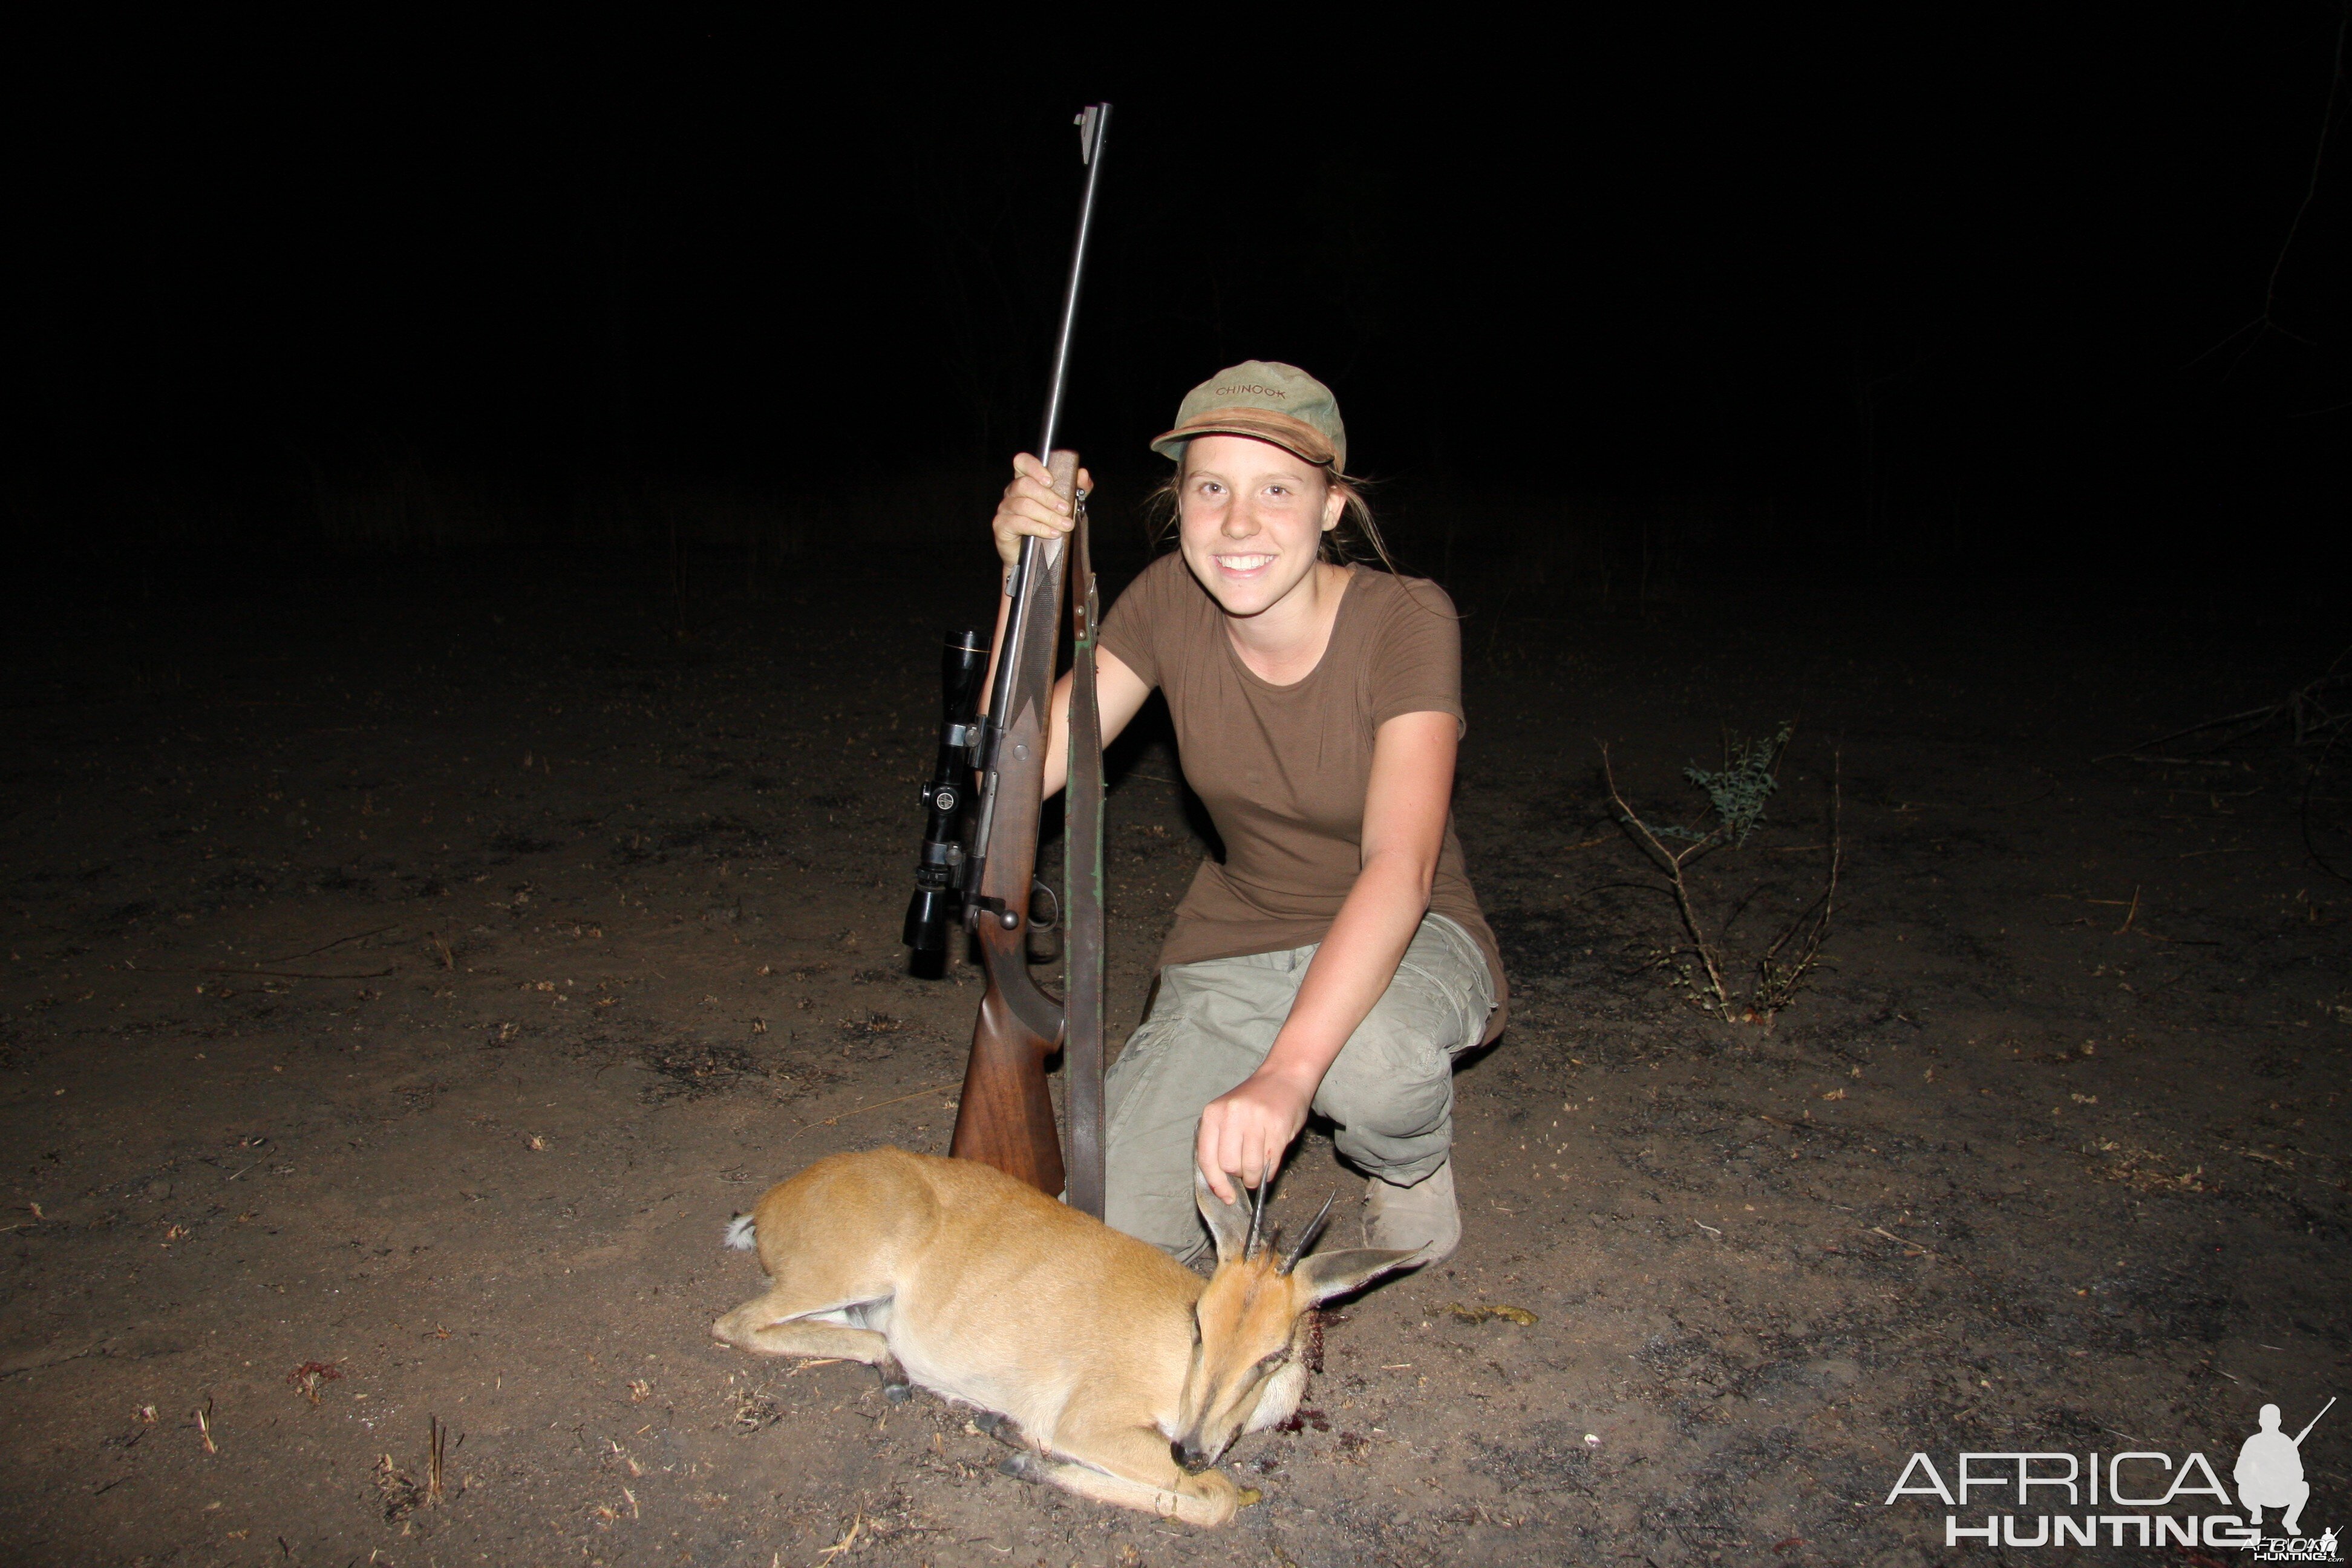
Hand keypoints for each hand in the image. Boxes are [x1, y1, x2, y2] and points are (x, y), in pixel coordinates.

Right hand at [990, 453, 1092, 567]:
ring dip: (1048, 515)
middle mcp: (1012, 492)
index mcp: (1025, 481)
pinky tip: (1052, 533)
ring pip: (1024, 505)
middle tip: (1066, 509)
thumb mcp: (1066, 505)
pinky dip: (1038, 527)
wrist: (1033, 557)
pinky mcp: (1001, 525)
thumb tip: (1082, 474)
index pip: (1022, 462)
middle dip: (1049, 497)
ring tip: (1064, 525)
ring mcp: (1004, 508)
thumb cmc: (1048, 526)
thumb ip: (1077, 488)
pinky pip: (1019, 522)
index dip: (1034, 466)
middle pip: (1025, 485)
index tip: (1050, 480)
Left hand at [1195, 1066, 1312, 1203]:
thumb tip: (1220, 1185)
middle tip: (1246, 1169)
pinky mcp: (1277, 1127)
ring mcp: (1255, 1120)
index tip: (1226, 1197)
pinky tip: (1271, 1161)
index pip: (1207, 1158)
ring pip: (1250, 1168)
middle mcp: (1232, 1114)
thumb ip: (1220, 1143)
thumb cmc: (1255, 1101)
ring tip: (1259, 1166)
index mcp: (1213, 1113)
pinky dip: (1270, 1171)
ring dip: (1255, 1176)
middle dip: (1238, 1176)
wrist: (1285, 1076)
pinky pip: (1270, 1163)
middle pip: (1228, 1166)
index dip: (1216, 1183)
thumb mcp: (1228, 1114)